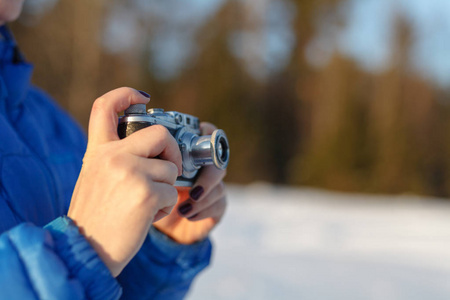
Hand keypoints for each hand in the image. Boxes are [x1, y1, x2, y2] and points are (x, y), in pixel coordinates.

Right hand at [68, 87, 181, 276]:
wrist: (86, 251)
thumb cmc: (96, 217)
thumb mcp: (95, 178)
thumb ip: (116, 158)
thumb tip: (151, 145)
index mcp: (97, 151)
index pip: (105, 107)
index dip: (125, 95)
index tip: (143, 97)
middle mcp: (112, 156)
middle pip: (159, 133)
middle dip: (172, 151)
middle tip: (170, 169)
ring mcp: (130, 172)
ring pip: (170, 168)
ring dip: (165, 188)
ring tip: (145, 204)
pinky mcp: (146, 192)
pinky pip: (171, 192)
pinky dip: (165, 206)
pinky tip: (146, 216)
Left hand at [153, 122, 226, 244]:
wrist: (157, 226)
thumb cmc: (148, 193)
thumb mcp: (146, 173)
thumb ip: (149, 158)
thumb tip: (143, 149)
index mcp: (189, 153)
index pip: (207, 133)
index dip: (206, 134)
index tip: (195, 147)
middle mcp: (204, 167)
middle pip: (218, 161)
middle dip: (206, 176)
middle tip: (191, 189)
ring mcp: (212, 186)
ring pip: (219, 185)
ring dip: (201, 197)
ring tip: (182, 207)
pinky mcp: (217, 206)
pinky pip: (219, 204)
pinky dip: (201, 210)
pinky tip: (186, 214)